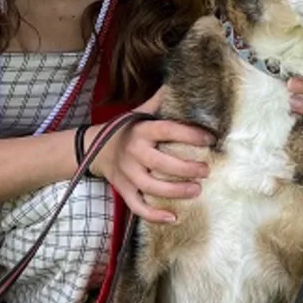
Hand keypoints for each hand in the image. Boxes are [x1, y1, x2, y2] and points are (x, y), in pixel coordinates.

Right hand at [89, 89, 213, 223]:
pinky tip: (174, 218)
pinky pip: (138, 206)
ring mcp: (128, 174)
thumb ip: (158, 103)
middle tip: (206, 170)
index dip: (190, 134)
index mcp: (141, 131)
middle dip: (187, 169)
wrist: (92, 149)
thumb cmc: (124, 130)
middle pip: (162, 163)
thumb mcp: (137, 113)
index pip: (167, 130)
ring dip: (176, 191)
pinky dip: (154, 215)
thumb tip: (176, 84)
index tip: (211, 138)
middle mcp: (134, 152)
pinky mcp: (124, 190)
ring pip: (152, 187)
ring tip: (197, 190)